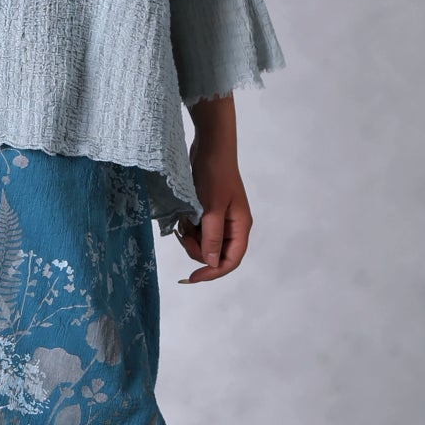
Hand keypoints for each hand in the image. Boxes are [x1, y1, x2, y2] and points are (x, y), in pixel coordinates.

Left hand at [174, 95, 251, 282]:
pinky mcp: (208, 211)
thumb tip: (212, 263)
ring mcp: (220, 218)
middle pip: (215, 254)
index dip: (213, 272)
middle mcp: (232, 225)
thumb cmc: (214, 174)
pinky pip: (197, 229)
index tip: (191, 277)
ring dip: (190, 237)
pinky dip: (188, 226)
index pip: (231, 261)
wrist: (209, 146)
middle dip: (196, 249)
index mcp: (240, 226)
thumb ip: (212, 238)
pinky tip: (183, 214)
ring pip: (203, 242)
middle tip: (184, 233)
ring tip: (184, 219)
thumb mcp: (212, 208)